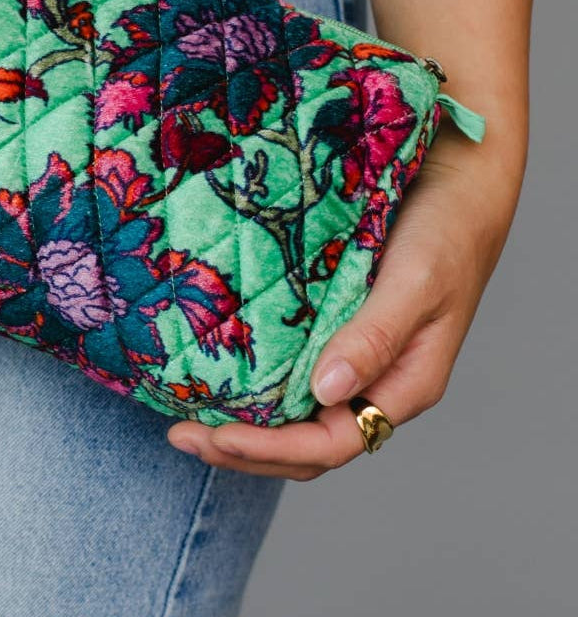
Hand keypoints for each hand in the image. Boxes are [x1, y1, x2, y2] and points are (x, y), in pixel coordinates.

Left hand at [166, 118, 523, 478]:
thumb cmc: (445, 234)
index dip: (272, 448)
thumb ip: (375, 338)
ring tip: (184, 422)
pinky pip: (287, 375)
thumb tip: (324, 392)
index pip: (332, 443)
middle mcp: (371, 382)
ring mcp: (349, 359)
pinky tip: (212, 377)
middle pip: (304, 443)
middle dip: (242, 450)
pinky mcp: (329, 329)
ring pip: (292, 416)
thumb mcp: (416, 284)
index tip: (218, 436)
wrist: (453, 185)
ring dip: (240, 426)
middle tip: (181, 436)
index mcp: (401, 385)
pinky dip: (250, 387)